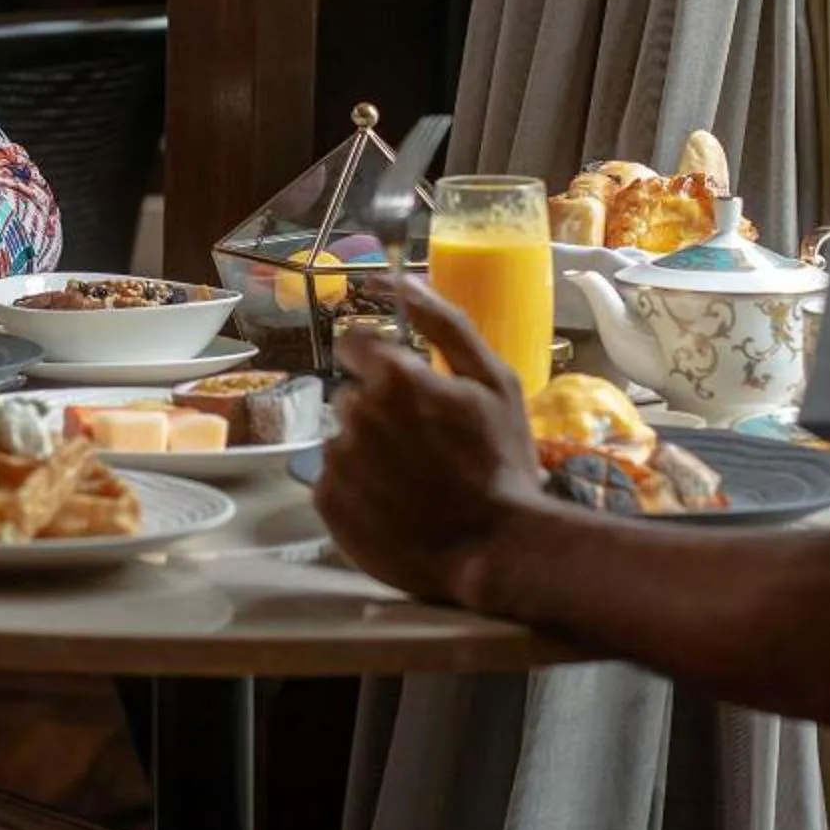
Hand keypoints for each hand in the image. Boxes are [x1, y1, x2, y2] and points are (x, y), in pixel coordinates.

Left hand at [314, 278, 548, 605]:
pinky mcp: (327, 503)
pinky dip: (357, 489)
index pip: (353, 343)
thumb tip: (399, 279)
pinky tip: (393, 504)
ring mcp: (337, 460)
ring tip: (412, 480)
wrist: (496, 550)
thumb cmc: (501, 462)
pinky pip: (333, 480)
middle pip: (352, 396)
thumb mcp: (494, 381)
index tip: (405, 388)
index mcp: (393, 377)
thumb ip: (444, 323)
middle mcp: (355, 413)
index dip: (379, 362)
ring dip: (369, 451)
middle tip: (423, 445)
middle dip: (380, 412)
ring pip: (343, 438)